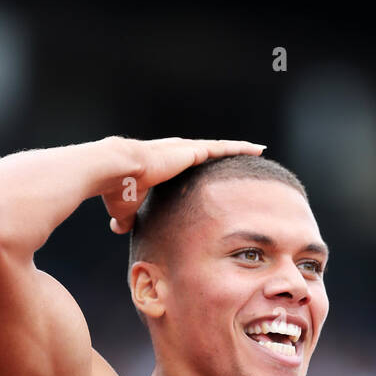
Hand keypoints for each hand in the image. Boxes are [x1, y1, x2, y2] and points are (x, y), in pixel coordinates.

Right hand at [102, 136, 266, 234]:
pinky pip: (225, 148)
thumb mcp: (124, 207)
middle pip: (209, 152)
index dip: (200, 163)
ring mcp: (187, 150)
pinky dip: (242, 148)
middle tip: (242, 156)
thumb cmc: (117, 189)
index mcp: (163, 163)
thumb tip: (117, 228)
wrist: (116, 171)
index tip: (212, 169)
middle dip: (224, 153)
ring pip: (221, 148)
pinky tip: (258, 149)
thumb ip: (125, 217)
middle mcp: (178, 152)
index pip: (187, 162)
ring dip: (240, 149)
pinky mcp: (194, 151)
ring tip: (258, 150)